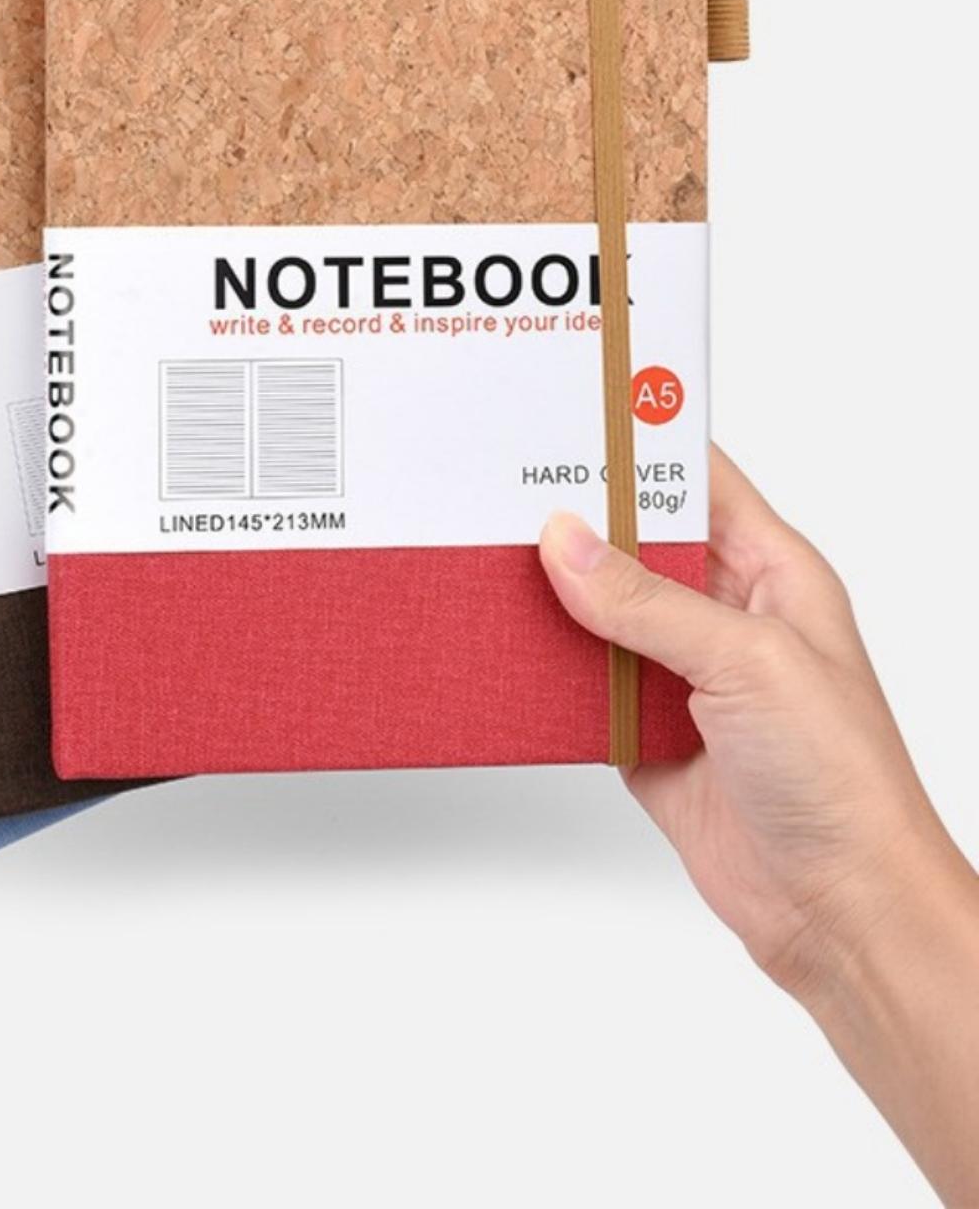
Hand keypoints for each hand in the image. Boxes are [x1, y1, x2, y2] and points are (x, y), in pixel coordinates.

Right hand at [540, 448, 978, 1202]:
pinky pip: (576, 683)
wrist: (838, 909)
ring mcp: (680, 675)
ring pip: (596, 612)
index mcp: (771, 573)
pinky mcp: (643, 732)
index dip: (641, 444)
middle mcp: (722, 615)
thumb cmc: (841, 779)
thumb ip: (649, 602)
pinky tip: (498, 648)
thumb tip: (566, 541)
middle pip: (632, 544)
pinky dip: (539, 670)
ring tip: (482, 557)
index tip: (573, 413)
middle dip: (573, 519)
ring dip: (548, 596)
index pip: (699, 480)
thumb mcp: (748, 665)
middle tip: (499, 486)